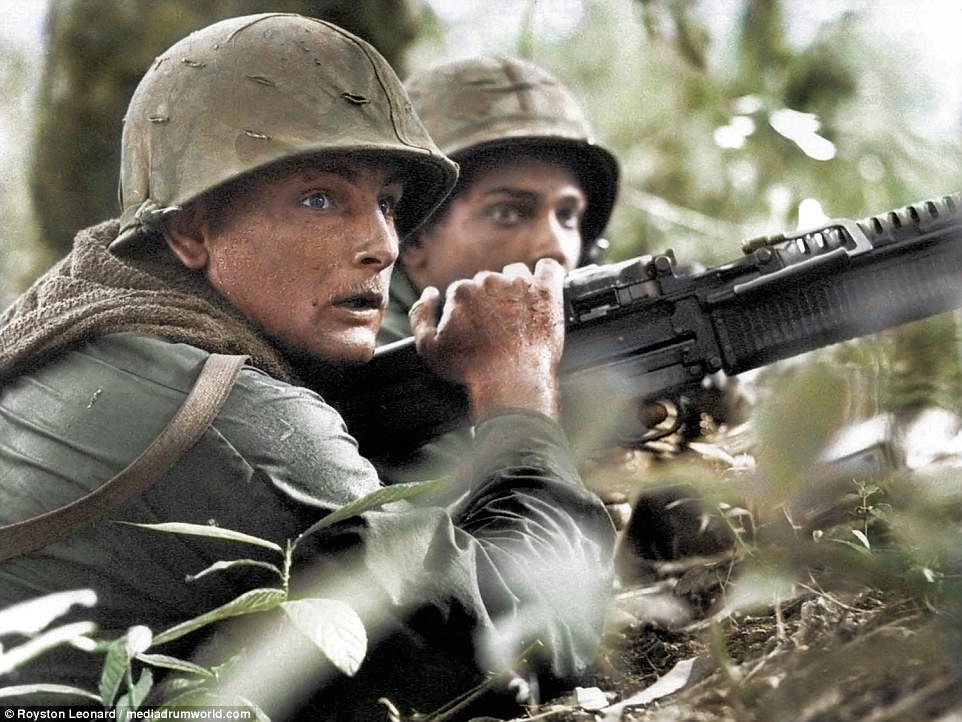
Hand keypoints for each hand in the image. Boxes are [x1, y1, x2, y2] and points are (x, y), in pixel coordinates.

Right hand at [410, 259, 564, 420]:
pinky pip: (549, 268)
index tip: (476, 328)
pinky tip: (542, 290)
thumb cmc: (472, 369)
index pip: (463, 291)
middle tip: (497, 325)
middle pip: (489, 281)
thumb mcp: (429, 349)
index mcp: (462, 291)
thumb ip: (420, 315)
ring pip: (516, 273)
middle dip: (491, 299)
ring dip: (516, 287)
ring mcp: (520, 285)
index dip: (468, 310)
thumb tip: (429, 293)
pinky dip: (546, 276)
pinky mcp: (546, 292)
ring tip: (519, 312)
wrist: (512, 382)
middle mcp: (490, 281)